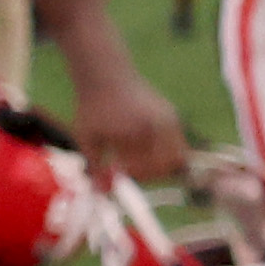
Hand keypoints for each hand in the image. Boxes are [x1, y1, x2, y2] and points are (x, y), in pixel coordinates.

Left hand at [58, 61, 190, 190]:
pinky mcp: (172, 116)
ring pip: (177, 154)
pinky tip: (137, 144)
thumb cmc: (93, 105)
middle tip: (128, 169)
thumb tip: (103, 192)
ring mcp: (171, 119)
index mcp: (145, 129)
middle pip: (171, 162)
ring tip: (133, 157)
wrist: (105, 73)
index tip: (119, 171)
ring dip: (157, 162)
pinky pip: (175, 143)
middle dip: (151, 171)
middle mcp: (165, 124)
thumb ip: (95, 165)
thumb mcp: (88, 137)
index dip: (137, 174)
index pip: (154, 165)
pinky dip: (160, 150)